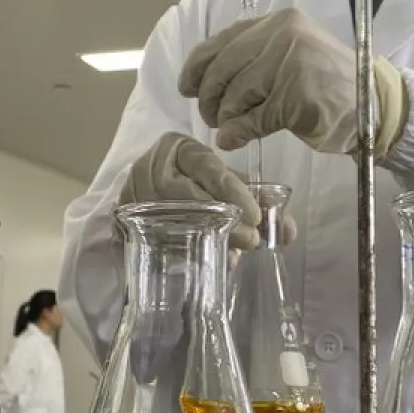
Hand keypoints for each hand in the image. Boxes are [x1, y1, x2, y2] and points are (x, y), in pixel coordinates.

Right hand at [119, 133, 261, 249]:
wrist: (143, 186)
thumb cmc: (191, 180)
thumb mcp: (220, 179)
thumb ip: (253, 198)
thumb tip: (287, 231)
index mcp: (178, 149)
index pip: (208, 167)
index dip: (233, 191)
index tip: (256, 215)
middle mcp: (153, 168)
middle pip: (189, 194)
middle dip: (224, 219)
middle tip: (251, 240)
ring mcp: (135, 194)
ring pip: (173, 217)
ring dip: (207, 238)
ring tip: (235, 256)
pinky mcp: (126, 219)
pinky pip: (157, 238)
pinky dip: (186, 252)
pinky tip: (207, 263)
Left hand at [178, 8, 407, 156]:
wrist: (374, 106)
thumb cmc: (327, 85)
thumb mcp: (287, 59)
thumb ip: (248, 64)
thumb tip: (199, 83)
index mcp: (278, 22)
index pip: (222, 42)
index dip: (197, 67)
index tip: (187, 87)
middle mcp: (284, 35)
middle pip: (223, 70)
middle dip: (209, 98)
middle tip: (212, 117)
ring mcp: (292, 63)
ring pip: (236, 96)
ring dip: (227, 119)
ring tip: (232, 128)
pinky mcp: (298, 96)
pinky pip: (254, 119)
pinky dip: (241, 133)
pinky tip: (238, 138)